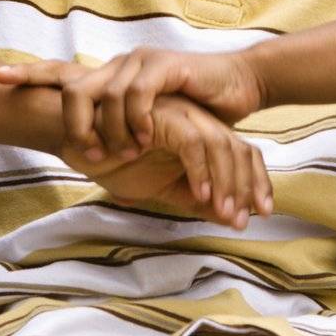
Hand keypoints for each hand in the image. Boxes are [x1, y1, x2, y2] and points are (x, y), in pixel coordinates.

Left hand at [0, 47, 265, 162]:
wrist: (235, 88)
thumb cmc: (191, 112)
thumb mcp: (146, 125)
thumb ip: (115, 131)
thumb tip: (82, 152)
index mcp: (109, 78)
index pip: (61, 72)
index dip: (28, 74)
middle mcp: (119, 64)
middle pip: (74, 85)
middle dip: (70, 123)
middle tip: (79, 153)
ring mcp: (140, 62)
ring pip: (105, 95)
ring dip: (111, 131)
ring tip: (124, 155)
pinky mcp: (165, 66)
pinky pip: (138, 93)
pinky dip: (138, 118)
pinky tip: (146, 137)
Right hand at [58, 93, 272, 229]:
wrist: (77, 137)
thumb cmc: (116, 159)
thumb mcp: (163, 188)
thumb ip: (195, 199)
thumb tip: (229, 219)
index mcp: (201, 135)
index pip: (242, 155)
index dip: (254, 184)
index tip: (257, 216)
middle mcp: (197, 121)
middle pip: (239, 149)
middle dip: (246, 186)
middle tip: (243, 221)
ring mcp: (182, 114)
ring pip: (220, 144)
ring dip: (226, 181)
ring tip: (224, 213)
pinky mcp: (165, 115)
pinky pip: (191, 141)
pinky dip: (200, 168)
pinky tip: (200, 194)